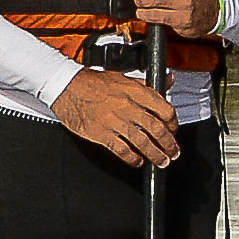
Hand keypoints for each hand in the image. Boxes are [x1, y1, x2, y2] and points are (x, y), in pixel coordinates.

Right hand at [50, 67, 180, 167]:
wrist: (66, 87)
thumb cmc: (92, 82)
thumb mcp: (122, 77)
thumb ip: (146, 84)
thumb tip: (168, 80)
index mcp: (134, 91)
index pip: (164, 109)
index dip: (173, 123)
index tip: (173, 130)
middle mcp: (127, 106)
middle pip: (156, 129)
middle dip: (168, 144)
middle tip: (173, 152)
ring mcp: (114, 121)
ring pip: (142, 142)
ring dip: (155, 154)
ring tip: (162, 161)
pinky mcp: (101, 133)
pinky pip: (122, 150)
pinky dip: (132, 158)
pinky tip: (138, 161)